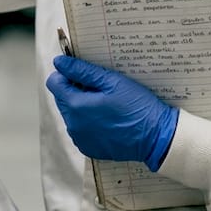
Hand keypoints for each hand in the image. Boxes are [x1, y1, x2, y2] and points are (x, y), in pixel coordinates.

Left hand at [45, 55, 178, 169]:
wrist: (155, 137)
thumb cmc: (137, 106)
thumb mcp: (112, 82)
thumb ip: (82, 71)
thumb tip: (59, 62)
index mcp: (75, 106)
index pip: (54, 83)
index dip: (67, 74)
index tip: (84, 73)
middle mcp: (73, 125)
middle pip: (62, 99)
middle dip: (75, 89)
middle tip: (100, 88)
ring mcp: (80, 138)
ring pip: (70, 114)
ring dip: (81, 106)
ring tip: (106, 103)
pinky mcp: (88, 148)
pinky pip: (80, 129)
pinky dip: (88, 122)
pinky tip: (107, 118)